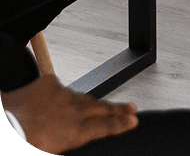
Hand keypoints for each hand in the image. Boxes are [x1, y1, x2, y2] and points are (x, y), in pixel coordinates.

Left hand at [1, 76, 137, 153]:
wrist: (3, 124)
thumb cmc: (21, 144)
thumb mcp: (48, 152)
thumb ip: (63, 144)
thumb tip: (69, 141)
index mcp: (73, 132)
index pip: (104, 127)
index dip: (121, 124)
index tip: (133, 120)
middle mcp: (72, 112)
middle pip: (101, 110)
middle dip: (118, 110)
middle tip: (132, 109)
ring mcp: (62, 94)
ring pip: (84, 98)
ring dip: (95, 103)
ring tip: (106, 105)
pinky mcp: (50, 83)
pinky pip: (60, 89)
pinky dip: (62, 96)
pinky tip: (61, 100)